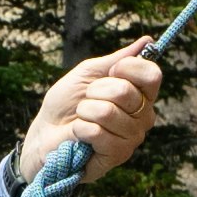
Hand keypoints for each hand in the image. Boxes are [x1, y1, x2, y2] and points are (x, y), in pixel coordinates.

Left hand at [20, 46, 166, 187]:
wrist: (45, 132)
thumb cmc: (67, 103)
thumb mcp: (89, 74)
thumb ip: (118, 59)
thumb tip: (147, 40)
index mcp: (140, 95)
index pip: (152, 75)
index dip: (127, 68)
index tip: (110, 71)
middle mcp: (143, 117)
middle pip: (125, 92)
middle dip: (95, 91)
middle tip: (87, 100)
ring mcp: (132, 138)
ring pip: (108, 112)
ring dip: (85, 111)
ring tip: (82, 118)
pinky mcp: (117, 155)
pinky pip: (98, 132)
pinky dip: (80, 129)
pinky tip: (80, 135)